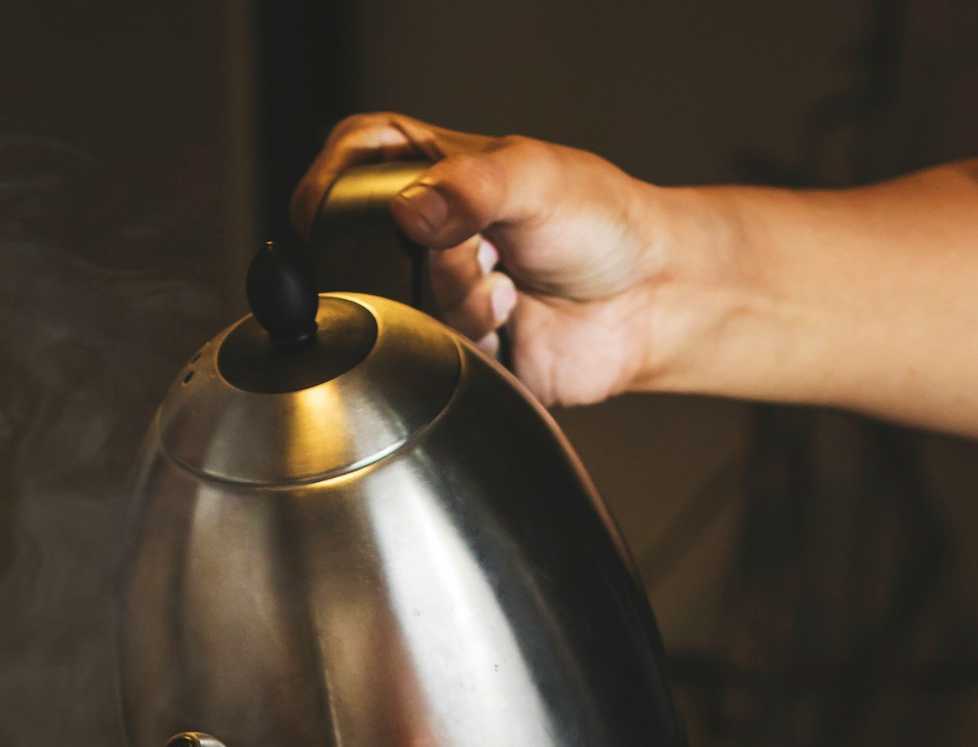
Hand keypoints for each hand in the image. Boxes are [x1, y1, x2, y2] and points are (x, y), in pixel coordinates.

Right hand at [292, 113, 684, 408]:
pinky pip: (431, 357)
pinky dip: (471, 343)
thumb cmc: (603, 223)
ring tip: (507, 289)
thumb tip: (413, 208)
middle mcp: (431, 233)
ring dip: (457, 303)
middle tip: (478, 249)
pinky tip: (510, 323)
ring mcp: (440, 291)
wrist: (646, 300)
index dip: (333, 179)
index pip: (358, 157)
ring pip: (401, 309)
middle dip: (426, 259)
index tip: (331, 207)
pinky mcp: (456, 348)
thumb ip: (471, 186)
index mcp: (438, 172)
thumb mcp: (536, 177)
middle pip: (370, 249)